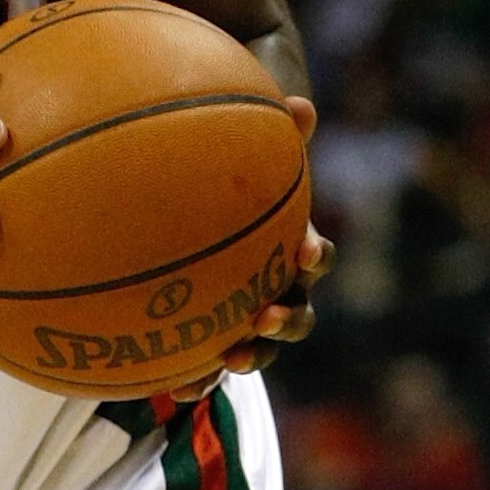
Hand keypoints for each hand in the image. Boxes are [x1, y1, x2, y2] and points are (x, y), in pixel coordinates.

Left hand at [175, 97, 331, 398]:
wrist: (213, 214)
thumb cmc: (236, 178)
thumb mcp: (249, 154)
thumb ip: (269, 133)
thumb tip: (302, 102)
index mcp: (291, 249)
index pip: (318, 256)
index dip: (318, 257)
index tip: (307, 252)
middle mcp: (278, 287)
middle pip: (299, 313)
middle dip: (288, 320)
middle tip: (267, 317)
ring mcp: (248, 316)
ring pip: (261, 346)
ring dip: (252, 357)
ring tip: (228, 360)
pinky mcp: (217, 336)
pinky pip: (210, 362)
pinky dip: (197, 377)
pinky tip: (171, 386)